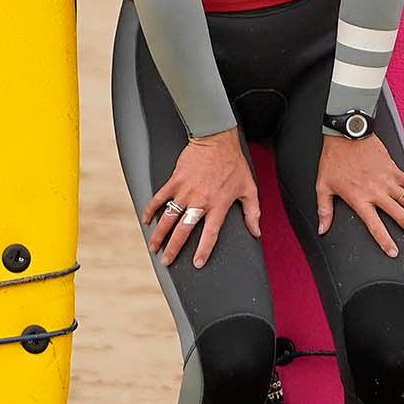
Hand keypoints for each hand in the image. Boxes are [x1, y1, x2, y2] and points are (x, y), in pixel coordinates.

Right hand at [146, 128, 258, 268]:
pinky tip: (147, 220)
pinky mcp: (175, 180)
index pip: (210, 234)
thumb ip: (253, 212)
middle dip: (173, 249)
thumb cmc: (233, 163)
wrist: (216, 139)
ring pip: (168, 218)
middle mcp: (200, 201)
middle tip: (167, 261)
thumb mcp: (248, 188)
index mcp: (218, 205)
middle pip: (183, 231)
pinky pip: (159, 198)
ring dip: (159, 235)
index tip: (197, 263)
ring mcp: (185, 191)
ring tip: (153, 247)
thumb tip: (256, 232)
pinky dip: (151, 209)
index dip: (203, 251)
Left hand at [315, 130, 403, 254]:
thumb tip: (322, 229)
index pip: (375, 226)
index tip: (394, 253)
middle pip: (399, 216)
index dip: (386, 241)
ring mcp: (387, 179)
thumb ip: (324, 210)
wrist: (346, 133)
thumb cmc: (333, 159)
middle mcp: (376, 192)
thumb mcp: (323, 186)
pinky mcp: (393, 168)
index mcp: (359, 199)